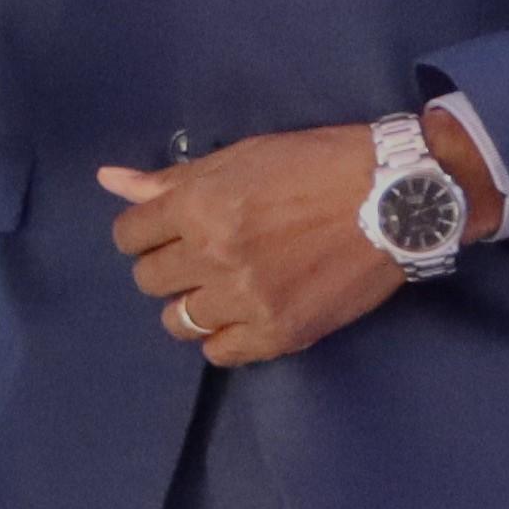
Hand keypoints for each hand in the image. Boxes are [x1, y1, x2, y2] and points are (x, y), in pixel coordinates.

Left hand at [100, 117, 475, 366]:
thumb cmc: (319, 165)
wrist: (399, 199)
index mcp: (197, 207)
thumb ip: (171, 179)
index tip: (169, 231)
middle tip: (201, 257)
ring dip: (191, 304)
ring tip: (222, 288)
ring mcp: (246, 298)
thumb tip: (109, 181)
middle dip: (167, 266)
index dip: (145, 232)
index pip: (128, 235)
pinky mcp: (280, 331)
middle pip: (149, 279)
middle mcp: (213, 255)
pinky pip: (221, 352)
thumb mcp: (242, 157)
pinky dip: (224, 337)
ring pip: (178, 321)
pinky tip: (242, 316)